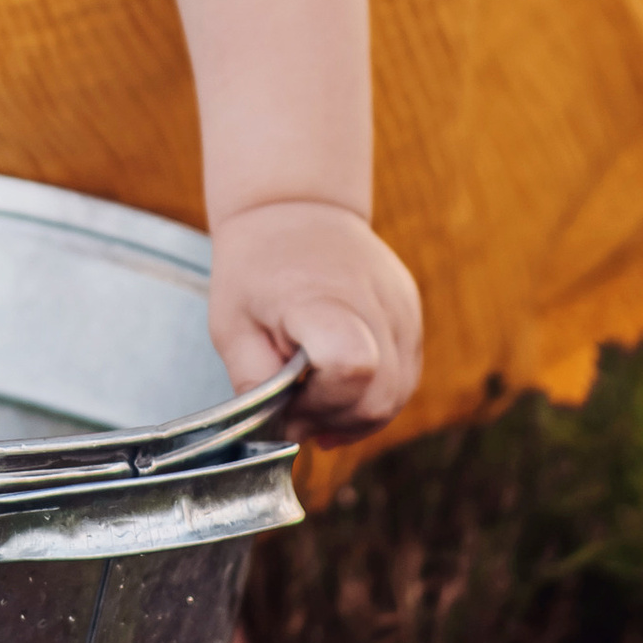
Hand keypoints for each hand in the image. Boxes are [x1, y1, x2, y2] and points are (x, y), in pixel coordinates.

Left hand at [208, 198, 422, 439]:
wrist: (294, 207)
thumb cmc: (255, 266)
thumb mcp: (230, 324)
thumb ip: (255, 383)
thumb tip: (282, 435)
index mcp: (320, 297)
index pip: (352, 367)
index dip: (323, 402)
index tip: (290, 399)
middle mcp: (373, 302)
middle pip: (378, 396)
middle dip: (336, 418)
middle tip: (298, 410)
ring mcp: (401, 307)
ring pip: (397, 395)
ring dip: (356, 413)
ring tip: (317, 399)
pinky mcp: (412, 313)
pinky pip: (404, 376)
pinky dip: (374, 394)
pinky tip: (340, 389)